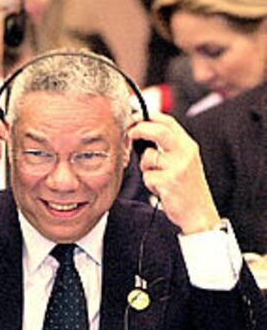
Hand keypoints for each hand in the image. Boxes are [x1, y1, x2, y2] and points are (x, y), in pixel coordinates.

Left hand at [128, 112, 220, 234]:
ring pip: (148, 157)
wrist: (199, 214)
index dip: (148, 116)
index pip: (168, 122)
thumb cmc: (187, 188)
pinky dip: (150, 183)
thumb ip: (169, 147)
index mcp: (189, 146)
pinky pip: (147, 177)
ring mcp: (178, 168)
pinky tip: (161, 190)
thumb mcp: (184, 162)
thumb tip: (143, 131)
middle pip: (158, 131)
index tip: (134, 118)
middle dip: (140, 129)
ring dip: (146, 168)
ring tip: (157, 178)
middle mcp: (185, 154)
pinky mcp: (169, 182)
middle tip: (130, 134)